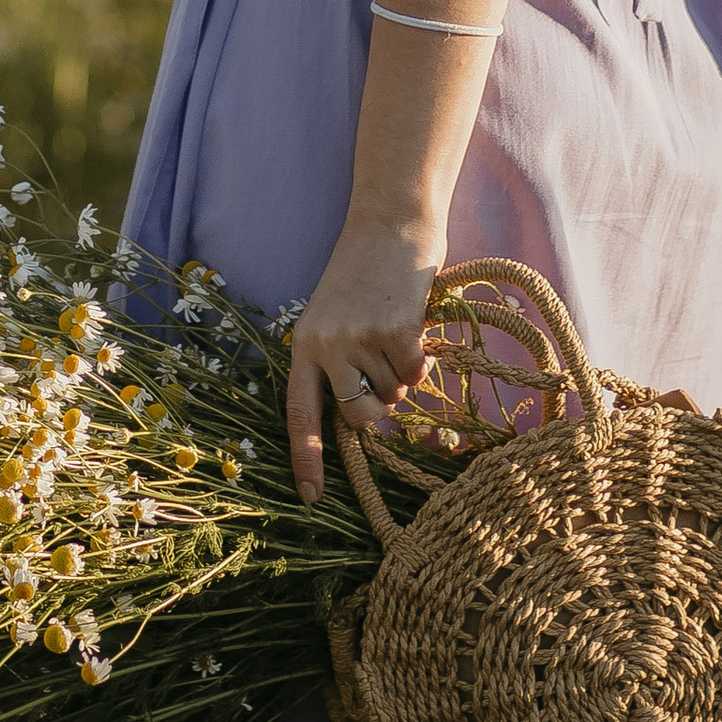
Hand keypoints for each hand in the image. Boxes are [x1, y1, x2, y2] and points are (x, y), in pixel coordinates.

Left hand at [286, 216, 439, 502]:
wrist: (390, 223)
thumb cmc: (365, 274)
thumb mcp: (335, 318)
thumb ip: (340, 364)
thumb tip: (367, 417)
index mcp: (304, 345)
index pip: (299, 414)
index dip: (306, 458)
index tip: (311, 498)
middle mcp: (326, 346)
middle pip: (359, 417)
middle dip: (379, 407)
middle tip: (385, 372)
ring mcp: (360, 338)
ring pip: (394, 394)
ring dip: (402, 373)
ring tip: (393, 331)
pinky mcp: (396, 330)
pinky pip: (417, 373)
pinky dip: (422, 358)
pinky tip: (412, 325)